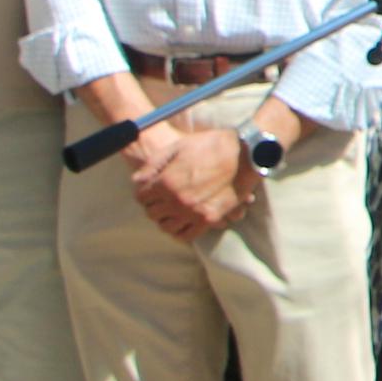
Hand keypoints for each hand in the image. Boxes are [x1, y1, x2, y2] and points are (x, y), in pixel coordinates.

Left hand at [127, 122, 252, 241]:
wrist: (244, 154)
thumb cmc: (210, 145)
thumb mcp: (178, 146)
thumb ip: (154, 164)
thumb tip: (137, 180)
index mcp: (167, 182)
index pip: (142, 196)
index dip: (143, 191)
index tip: (149, 187)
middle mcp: (177, 201)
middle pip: (152, 213)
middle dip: (152, 204)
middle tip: (159, 197)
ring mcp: (193, 213)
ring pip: (166, 227)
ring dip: (164, 218)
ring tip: (170, 209)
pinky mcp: (209, 220)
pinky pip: (186, 235)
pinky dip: (179, 230)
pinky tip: (181, 220)